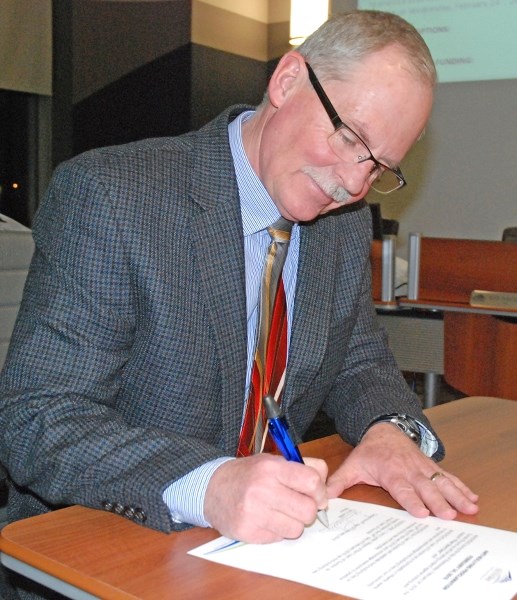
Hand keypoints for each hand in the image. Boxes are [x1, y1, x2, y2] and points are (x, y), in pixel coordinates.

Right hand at [204, 454, 327, 542]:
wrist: (212, 489)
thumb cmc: (248, 474)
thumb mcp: (273, 461)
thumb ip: (302, 466)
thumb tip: (325, 483)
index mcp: (271, 467)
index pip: (312, 481)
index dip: (320, 491)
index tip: (316, 495)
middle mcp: (262, 489)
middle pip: (308, 510)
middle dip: (308, 510)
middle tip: (297, 505)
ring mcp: (254, 512)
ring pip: (296, 529)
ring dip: (292, 523)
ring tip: (279, 512)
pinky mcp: (248, 532)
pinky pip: (279, 539)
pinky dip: (277, 532)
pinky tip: (265, 520)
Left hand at [326, 423, 478, 519]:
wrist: (384, 429)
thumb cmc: (370, 452)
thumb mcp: (352, 465)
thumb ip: (339, 482)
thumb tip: (323, 498)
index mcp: (391, 472)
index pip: (402, 488)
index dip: (411, 500)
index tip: (421, 512)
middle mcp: (410, 470)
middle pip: (425, 488)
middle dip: (437, 502)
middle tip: (448, 516)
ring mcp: (423, 468)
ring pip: (441, 482)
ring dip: (455, 495)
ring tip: (469, 508)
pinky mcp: (432, 468)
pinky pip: (448, 477)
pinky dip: (461, 487)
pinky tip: (473, 498)